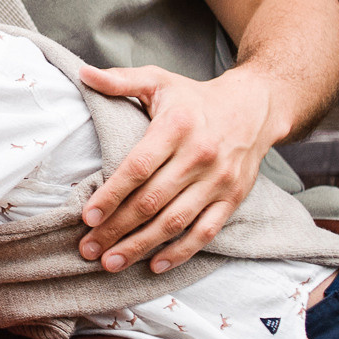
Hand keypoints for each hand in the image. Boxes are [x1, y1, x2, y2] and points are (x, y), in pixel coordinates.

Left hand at [77, 63, 280, 273]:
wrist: (255, 107)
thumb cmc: (195, 97)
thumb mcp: (159, 80)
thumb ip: (120, 80)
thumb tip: (83, 73)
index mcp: (176, 127)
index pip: (138, 168)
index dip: (111, 195)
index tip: (87, 217)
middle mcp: (199, 156)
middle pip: (152, 201)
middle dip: (117, 229)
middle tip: (88, 249)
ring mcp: (219, 181)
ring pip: (175, 222)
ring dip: (141, 246)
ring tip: (111, 263)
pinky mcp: (233, 198)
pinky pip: (205, 232)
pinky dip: (181, 252)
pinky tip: (154, 266)